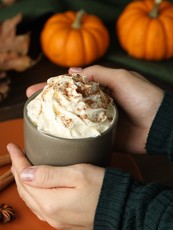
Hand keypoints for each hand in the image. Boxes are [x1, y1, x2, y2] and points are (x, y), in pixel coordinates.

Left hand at [7, 143, 104, 229]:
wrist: (124, 208)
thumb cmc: (104, 188)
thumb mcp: (78, 174)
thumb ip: (49, 174)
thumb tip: (25, 173)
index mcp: (51, 202)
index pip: (25, 178)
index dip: (17, 160)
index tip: (13, 146)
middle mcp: (50, 215)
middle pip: (25, 190)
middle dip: (18, 170)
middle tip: (16, 154)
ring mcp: (57, 221)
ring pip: (32, 200)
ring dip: (25, 183)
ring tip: (23, 167)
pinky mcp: (64, 222)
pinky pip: (41, 208)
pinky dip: (35, 194)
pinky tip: (37, 186)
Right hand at [26, 65, 163, 152]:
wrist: (160, 125)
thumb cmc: (144, 97)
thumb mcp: (122, 78)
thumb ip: (98, 74)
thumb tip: (73, 71)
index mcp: (101, 89)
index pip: (73, 86)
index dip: (55, 86)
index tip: (38, 87)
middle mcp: (97, 105)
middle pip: (69, 103)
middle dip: (50, 101)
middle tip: (30, 100)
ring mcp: (98, 122)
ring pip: (74, 120)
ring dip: (56, 120)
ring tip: (36, 119)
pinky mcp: (102, 138)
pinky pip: (84, 137)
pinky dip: (71, 137)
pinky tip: (56, 137)